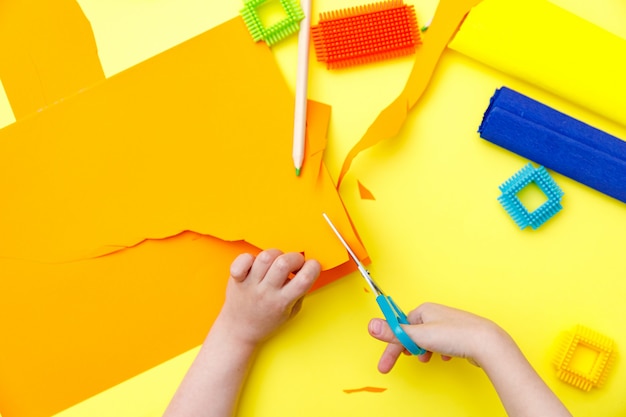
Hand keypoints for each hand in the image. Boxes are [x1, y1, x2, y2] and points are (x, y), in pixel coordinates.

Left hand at [217, 249, 320, 348]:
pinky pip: (243, 260)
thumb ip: (300, 293)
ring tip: (275, 263)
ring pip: (266, 256)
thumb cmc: (266, 322)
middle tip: (294, 264)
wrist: (239, 332)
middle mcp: (266, 292)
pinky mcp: (237, 278)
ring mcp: (251, 284)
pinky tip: (254, 264)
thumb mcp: (290, 313)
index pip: (304, 279)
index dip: (313, 267)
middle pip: (284, 263)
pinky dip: (248, 258)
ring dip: (276, 255)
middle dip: (296, 258)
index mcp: (282, 302)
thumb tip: (305, 269)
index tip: (312, 266)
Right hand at [368, 302, 511, 372]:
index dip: (392, 344)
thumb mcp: (420, 336)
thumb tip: (371, 325)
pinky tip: (445, 357)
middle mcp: (435, 314)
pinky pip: (441, 343)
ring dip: (423, 351)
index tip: (386, 361)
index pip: (399, 326)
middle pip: (412, 333)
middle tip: (404, 361)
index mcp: (424, 310)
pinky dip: (439, 351)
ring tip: (427, 359)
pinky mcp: (458, 334)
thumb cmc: (457, 336)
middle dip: (408, 348)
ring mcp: (448, 323)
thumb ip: (394, 333)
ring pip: (427, 339)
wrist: (487, 343)